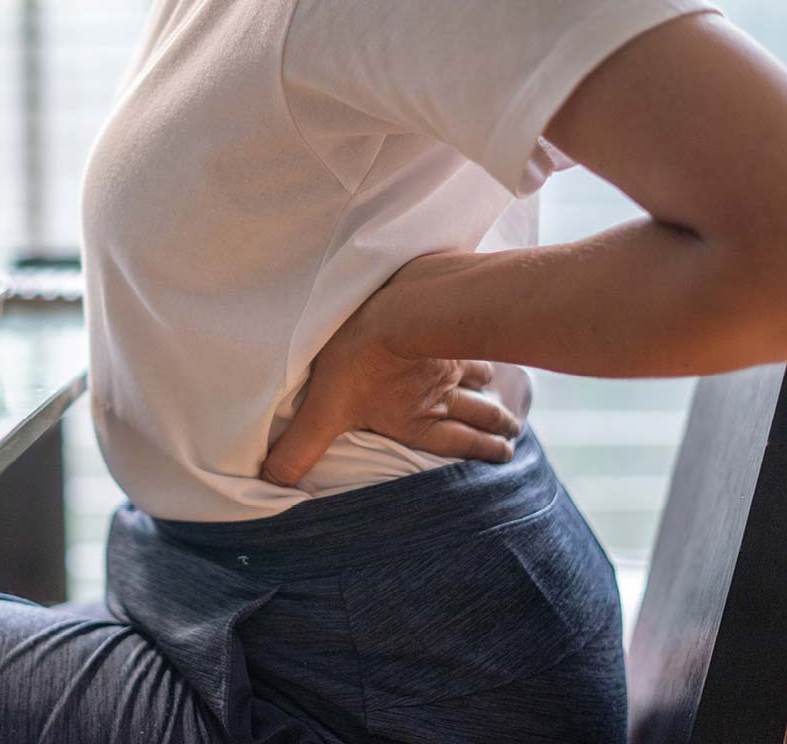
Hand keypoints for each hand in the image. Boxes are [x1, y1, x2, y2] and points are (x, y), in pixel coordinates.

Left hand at [260, 284, 521, 486]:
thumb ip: (300, 448)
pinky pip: (470, 337)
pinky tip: (484, 335)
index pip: (455, 442)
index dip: (480, 451)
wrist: (400, 303)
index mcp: (415, 418)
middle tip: (514, 434)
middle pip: (476, 413)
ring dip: (490, 387)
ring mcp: (448, 357)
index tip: (506, 456)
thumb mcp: (324, 408)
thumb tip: (271, 483)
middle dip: (494, 425)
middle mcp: (439, 392)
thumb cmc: (360, 357)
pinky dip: (480, 341)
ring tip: (502, 392)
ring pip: (479, 376)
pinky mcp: (448, 322)